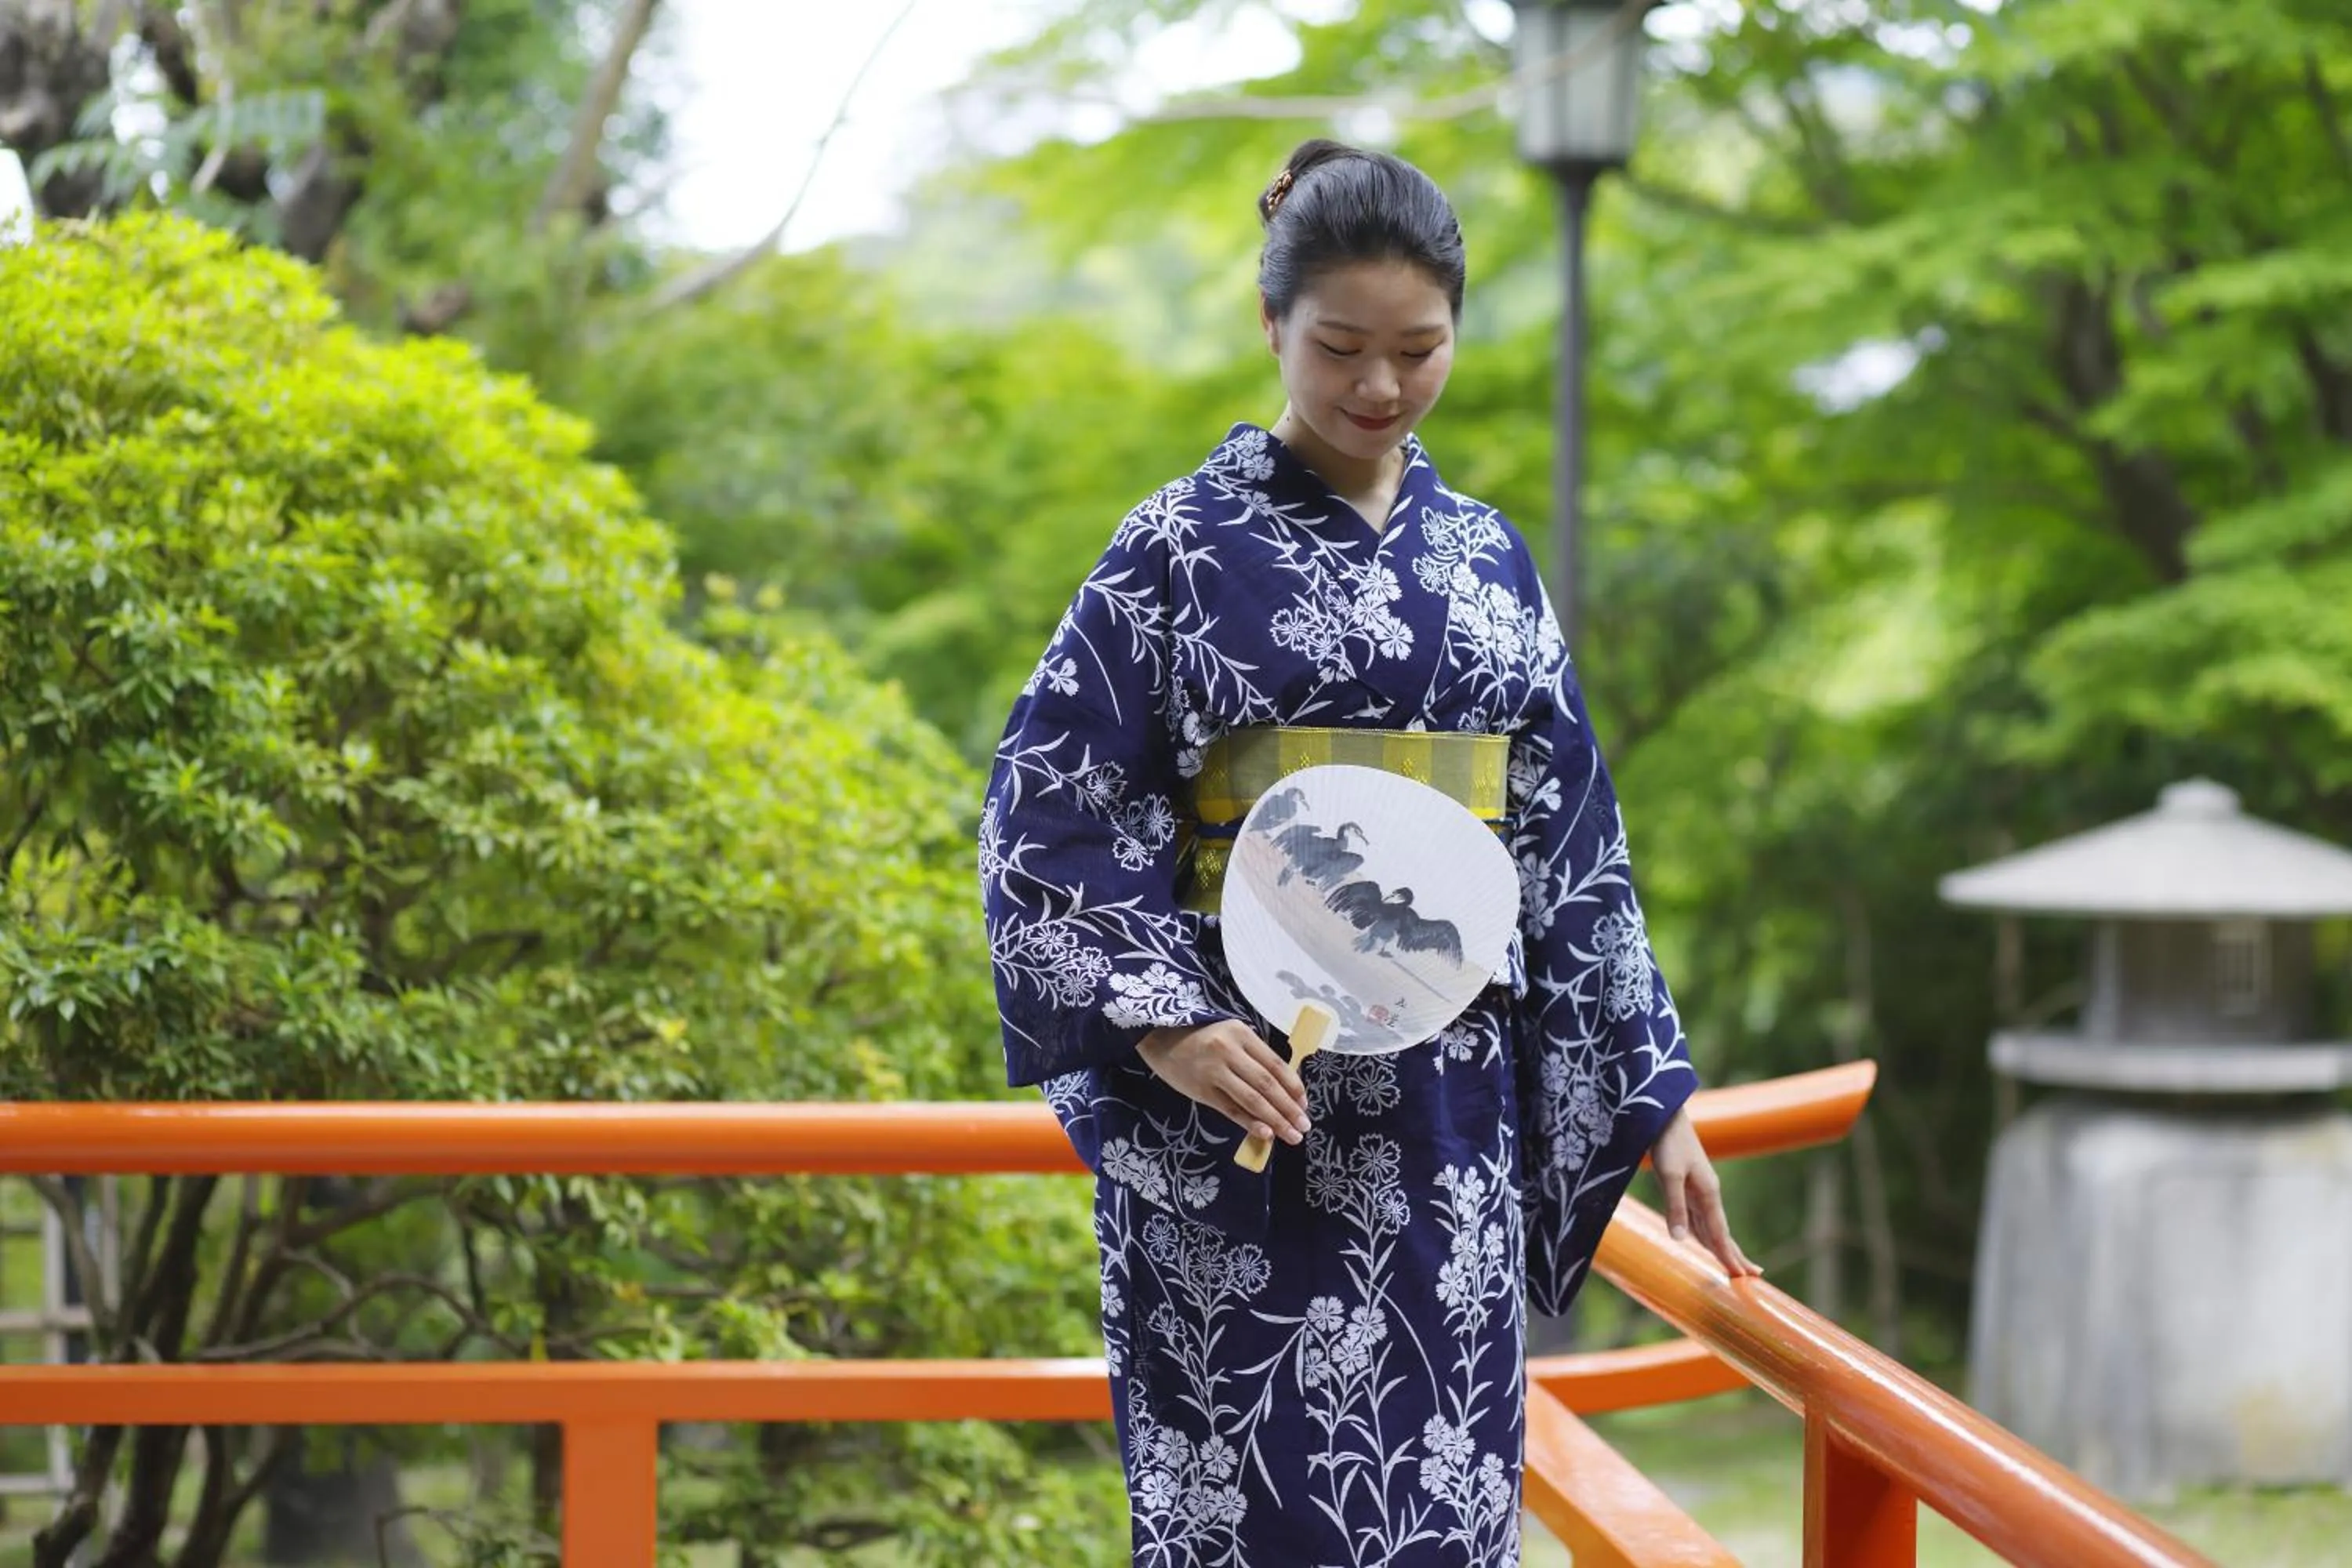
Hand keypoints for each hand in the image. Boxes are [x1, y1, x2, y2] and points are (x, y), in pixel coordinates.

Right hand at [1138, 1020, 1311, 1146]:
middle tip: (1303, 1126)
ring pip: (1251, 1099)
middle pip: (1267, 1084)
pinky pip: (1230, 1109)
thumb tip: (1284, 1087)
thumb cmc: (1201, 1035)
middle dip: (1288, 1108)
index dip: (1293, 1086)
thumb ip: (1253, 1056)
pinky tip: (1265, 1134)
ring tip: (1290, 1135)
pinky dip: (1249, 1123)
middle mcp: (1229, 1051)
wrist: (1160, 1037)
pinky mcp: (1201, 1090)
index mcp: (1241, 1034)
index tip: (1305, 1104)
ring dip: (1275, 1120)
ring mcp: (1213, 1071)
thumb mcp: (1230, 1034)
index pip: (1275, 1064)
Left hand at [1650, 1105, 1761, 1278]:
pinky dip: (1707, 1233)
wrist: (1665, 1116)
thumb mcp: (1669, 1175)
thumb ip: (1674, 1207)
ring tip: (1733, 1263)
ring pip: (1712, 1226)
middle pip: (1722, 1232)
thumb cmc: (1667, 1142)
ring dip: (1722, 1245)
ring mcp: (1699, 1190)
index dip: (1729, 1256)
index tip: (1742, 1277)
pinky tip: (1705, 1239)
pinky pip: (1700, 1217)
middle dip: (1734, 1254)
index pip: (1721, 1234)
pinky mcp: (1687, 1186)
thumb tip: (1681, 1241)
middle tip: (1751, 1277)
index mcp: (1708, 1194)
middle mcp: (1707, 1195)